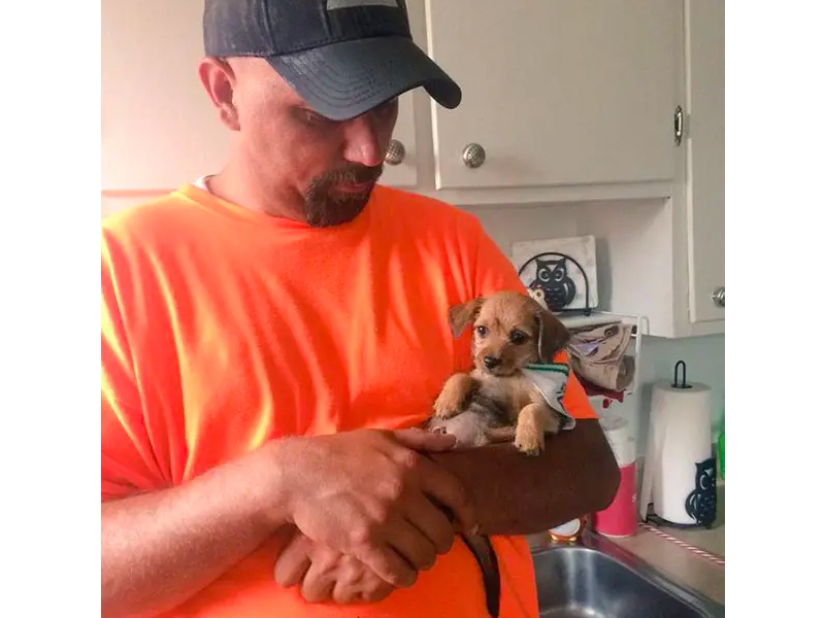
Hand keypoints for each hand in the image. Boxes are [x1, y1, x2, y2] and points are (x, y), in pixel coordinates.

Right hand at [275, 428, 476, 588]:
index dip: (468, 514)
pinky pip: (398, 570)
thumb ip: (419, 440)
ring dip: (423, 560)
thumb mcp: (382, 437)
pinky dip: (404, 575)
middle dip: (442, 542)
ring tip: (415, 557)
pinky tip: (399, 571)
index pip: (457, 494)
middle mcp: (403, 492)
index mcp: (412, 465)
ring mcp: (384, 519)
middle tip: (431, 542)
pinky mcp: (364, 543)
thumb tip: (452, 441)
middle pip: (443, 531)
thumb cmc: (341, 454)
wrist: (299, 474)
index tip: (468, 525)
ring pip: (424, 554)